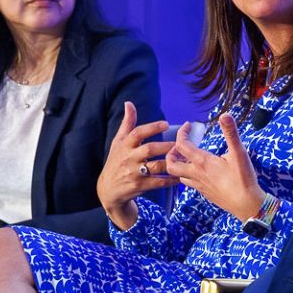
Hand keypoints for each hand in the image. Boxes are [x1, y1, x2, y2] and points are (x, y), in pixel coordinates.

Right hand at [97, 102, 174, 229]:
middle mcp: (129, 158)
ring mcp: (134, 173)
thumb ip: (127, 123)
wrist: (108, 189)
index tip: (166, 124)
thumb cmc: (116, 161)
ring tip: (184, 158)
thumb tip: (129, 103)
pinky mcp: (139, 186)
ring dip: (171, 162)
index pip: (137, 133)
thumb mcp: (118, 142)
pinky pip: (158, 182)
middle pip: (149, 149)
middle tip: (180, 143)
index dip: (152, 128)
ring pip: (155, 166)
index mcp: (125, 145)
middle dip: (166, 146)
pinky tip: (180, 177)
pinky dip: (170, 180)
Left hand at [165, 113, 265, 223]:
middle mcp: (196, 174)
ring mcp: (199, 185)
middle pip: (171, 164)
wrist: (246, 205)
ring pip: (179, 175)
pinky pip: (189, 183)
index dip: (182, 132)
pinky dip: (188, 175)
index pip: (181, 144)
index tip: (188, 125)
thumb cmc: (243, 179)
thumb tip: (225, 115)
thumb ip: (231, 133)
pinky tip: (198, 172)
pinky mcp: (205, 193)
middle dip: (170, 153)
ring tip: (187, 157)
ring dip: (179, 164)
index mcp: (202, 162)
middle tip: (179, 145)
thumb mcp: (239, 153)